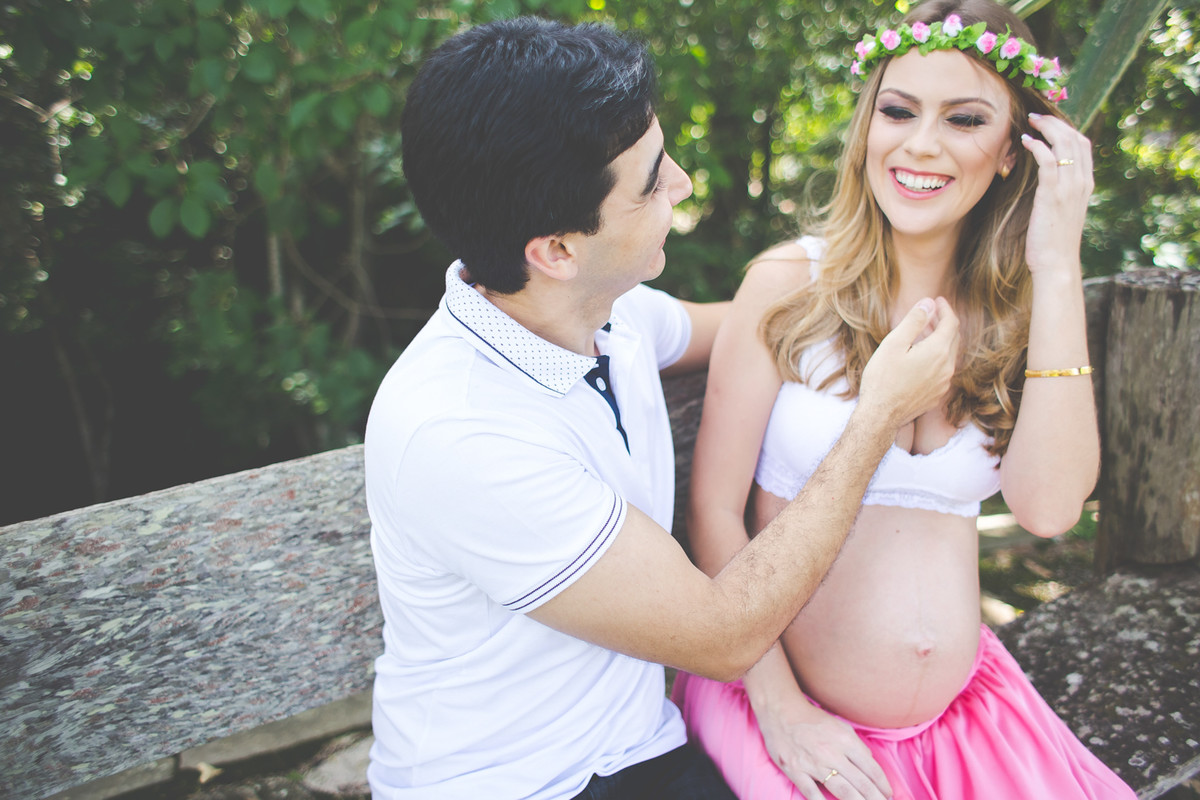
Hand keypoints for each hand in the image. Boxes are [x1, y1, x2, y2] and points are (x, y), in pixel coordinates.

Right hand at [757, 695, 891, 799]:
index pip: (871, 768)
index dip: (883, 784)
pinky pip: (812, 793)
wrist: (780, 711)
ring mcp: (813, 764)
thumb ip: (856, 745)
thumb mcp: (840, 726)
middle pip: (861, 783)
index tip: (888, 794)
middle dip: (875, 798)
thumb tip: (869, 764)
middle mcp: (832, 753)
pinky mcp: (796, 770)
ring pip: (842, 791)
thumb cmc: (812, 719)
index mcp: (845, 740)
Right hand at [859, 297, 958, 429]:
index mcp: (938, 351)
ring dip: (941, 340)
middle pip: (954, 338)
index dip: (945, 309)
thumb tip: (929, 303)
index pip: (951, 323)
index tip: (937, 300)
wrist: (881, 416)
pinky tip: (922, 357)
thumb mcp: (894, 344)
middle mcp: (946, 367)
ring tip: (925, 333)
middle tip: (931, 313)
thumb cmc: (883, 379)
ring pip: (949, 354)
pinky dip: (937, 357)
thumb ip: (914, 321)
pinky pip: (943, 369)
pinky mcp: (937, 394)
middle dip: (944, 322)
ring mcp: (943, 383)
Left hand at [1021, 113, 1093, 274]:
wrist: (1056, 263)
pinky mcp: (1053, 195)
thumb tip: (1046, 182)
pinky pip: (1048, 161)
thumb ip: (1059, 193)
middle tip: (1037, 115)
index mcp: (1085, 184)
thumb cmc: (1053, 241)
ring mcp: (1070, 188)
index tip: (1049, 122)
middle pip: (1075, 139)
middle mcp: (1081, 182)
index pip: (1082, 145)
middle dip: (1056, 122)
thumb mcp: (1061, 212)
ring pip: (1064, 145)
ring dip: (1047, 128)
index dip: (1067, 129)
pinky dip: (1038, 146)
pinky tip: (1026, 141)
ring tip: (1031, 121)